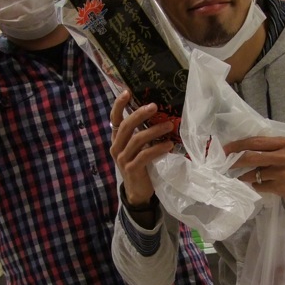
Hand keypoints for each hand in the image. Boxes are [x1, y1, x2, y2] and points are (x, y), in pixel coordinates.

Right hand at [109, 90, 174, 204]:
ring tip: (170, 125)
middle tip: (154, 106)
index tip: (127, 91)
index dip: (119, 105)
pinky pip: (145, 156)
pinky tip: (169, 145)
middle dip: (140, 114)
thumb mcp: (137, 148)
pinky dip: (158, 149)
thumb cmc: (140, 166)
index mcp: (117, 140)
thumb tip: (157, 114)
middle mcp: (116, 147)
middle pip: (126, 126)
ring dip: (155, 131)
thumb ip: (140, 134)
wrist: (137, 192)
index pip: (114, 119)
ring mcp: (122, 159)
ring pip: (137, 140)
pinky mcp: (131, 169)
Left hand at [223, 136, 284, 200]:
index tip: (225, 149)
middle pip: (251, 158)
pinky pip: (260, 186)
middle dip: (235, 161)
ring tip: (241, 175)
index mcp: (284, 143)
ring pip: (254, 174)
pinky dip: (256, 184)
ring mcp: (282, 174)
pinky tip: (258, 183)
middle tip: (225, 164)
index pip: (255, 142)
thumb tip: (243, 148)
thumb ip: (270, 146)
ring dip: (244, 175)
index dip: (238, 145)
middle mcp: (283, 157)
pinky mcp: (282, 188)